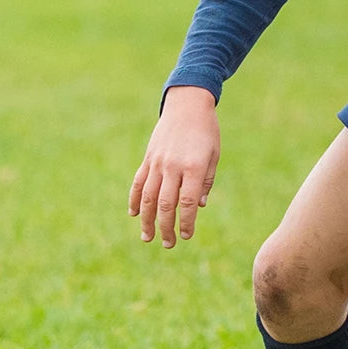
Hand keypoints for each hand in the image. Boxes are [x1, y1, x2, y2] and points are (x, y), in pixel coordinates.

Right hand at [128, 85, 219, 246]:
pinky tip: (134, 214)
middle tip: (168, 244)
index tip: (187, 235)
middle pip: (166, 204)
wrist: (187, 104)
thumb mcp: (213, 155)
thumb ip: (205, 181)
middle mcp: (172, 166)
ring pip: (149, 197)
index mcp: (192, 166)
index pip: (188, 201)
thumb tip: (198, 206)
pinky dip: (135, 199)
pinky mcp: (148, 158)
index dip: (187, 221)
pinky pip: (139, 182)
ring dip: (147, 220)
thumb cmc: (206, 131)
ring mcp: (157, 162)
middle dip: (166, 227)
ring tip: (147, 237)